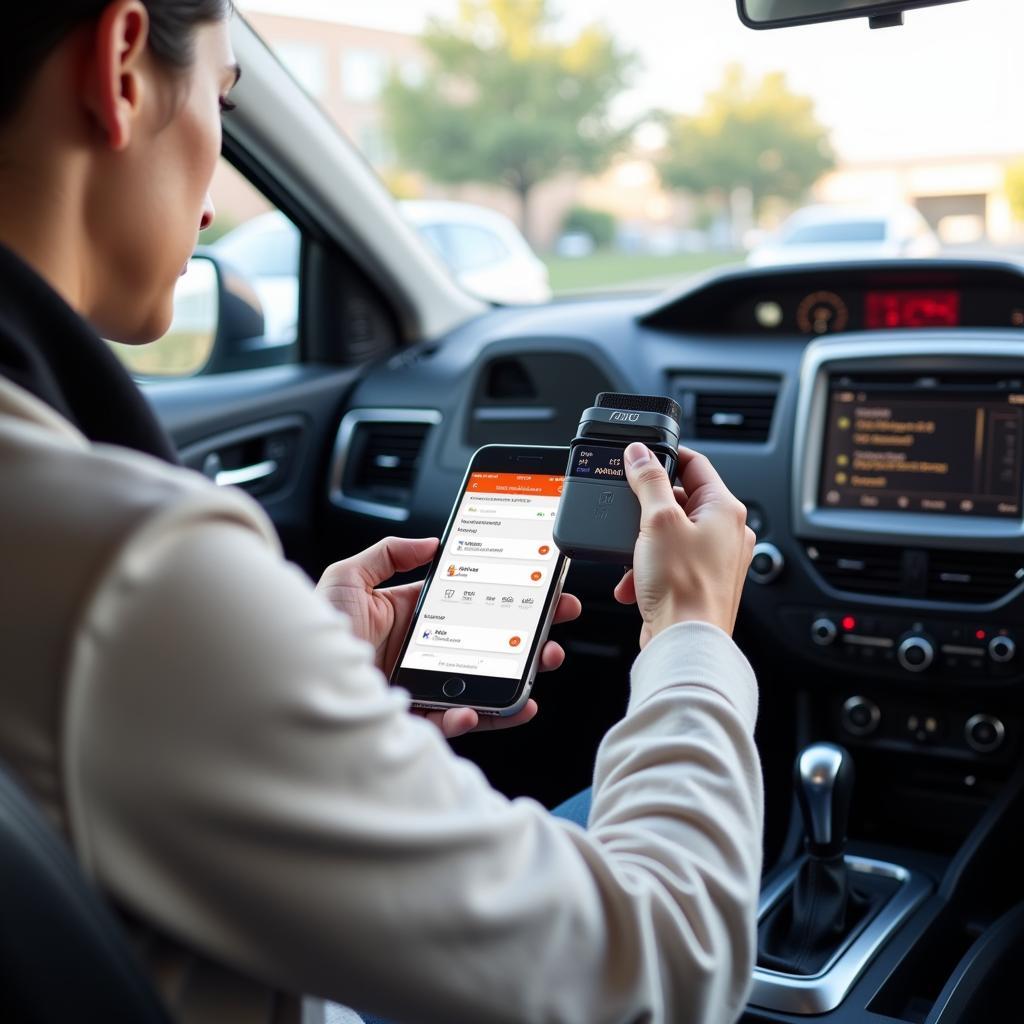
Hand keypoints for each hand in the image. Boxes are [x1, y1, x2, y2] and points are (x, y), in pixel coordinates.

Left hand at [316, 537, 580, 738]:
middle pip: (488, 647)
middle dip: (528, 638)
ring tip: (540, 665)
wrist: (288, 682)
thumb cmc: (313, 632)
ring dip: (518, 678)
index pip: (472, 606)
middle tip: (555, 630)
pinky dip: (476, 719)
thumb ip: (389, 553)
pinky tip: (480, 710)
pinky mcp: (415, 720)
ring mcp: (423, 689)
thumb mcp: (348, 577)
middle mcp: (423, 655)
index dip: (507, 599)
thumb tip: (432, 543)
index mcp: (411, 618)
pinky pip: (454, 724)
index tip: (538, 589)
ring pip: (484, 686)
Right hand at [614, 444, 753, 646]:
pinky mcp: (700, 582)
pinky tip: (634, 581)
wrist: (685, 640)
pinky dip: (648, 567)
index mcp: (725, 509)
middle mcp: (727, 532)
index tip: (640, 457)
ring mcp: (715, 559)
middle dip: (648, 511)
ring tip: (634, 556)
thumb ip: (648, 481)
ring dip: (644, 543)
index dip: (666, 456)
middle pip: (680, 499)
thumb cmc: (684, 587)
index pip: (696, 463)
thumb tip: (640, 454)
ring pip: (671, 533)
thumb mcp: (657, 521)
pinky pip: (669, 561)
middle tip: (630, 515)